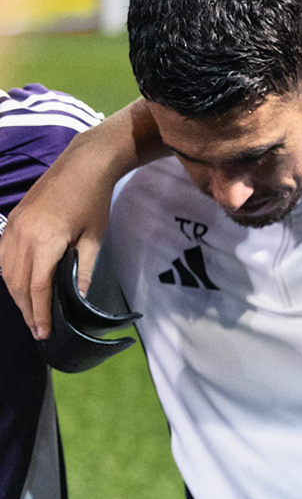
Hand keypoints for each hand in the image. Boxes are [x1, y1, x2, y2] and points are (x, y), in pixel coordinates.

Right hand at [0, 148, 112, 338]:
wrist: (81, 166)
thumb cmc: (93, 201)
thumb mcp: (94, 239)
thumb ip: (83, 270)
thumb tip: (77, 299)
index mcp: (45, 240)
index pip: (37, 287)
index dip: (39, 312)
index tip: (43, 332)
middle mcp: (22, 235)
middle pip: (18, 283)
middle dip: (26, 309)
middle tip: (38, 330)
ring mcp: (12, 227)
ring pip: (6, 271)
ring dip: (16, 294)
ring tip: (30, 313)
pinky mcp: (11, 221)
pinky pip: (3, 255)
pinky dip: (9, 275)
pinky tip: (20, 287)